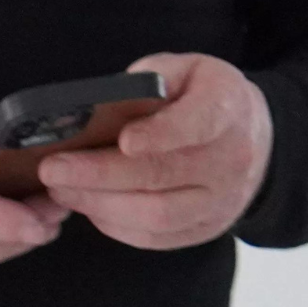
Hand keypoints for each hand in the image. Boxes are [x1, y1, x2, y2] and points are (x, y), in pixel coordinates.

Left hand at [37, 53, 273, 250]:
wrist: (254, 138)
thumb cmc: (206, 97)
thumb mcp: (188, 69)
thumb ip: (151, 77)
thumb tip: (101, 104)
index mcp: (227, 108)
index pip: (197, 123)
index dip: (160, 134)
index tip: (122, 140)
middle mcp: (231, 159)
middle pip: (162, 174)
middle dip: (100, 174)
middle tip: (53, 170)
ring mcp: (222, 200)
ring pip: (157, 214)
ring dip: (102, 205)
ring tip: (61, 191)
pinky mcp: (207, 228)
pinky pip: (158, 237)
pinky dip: (117, 226)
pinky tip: (90, 207)